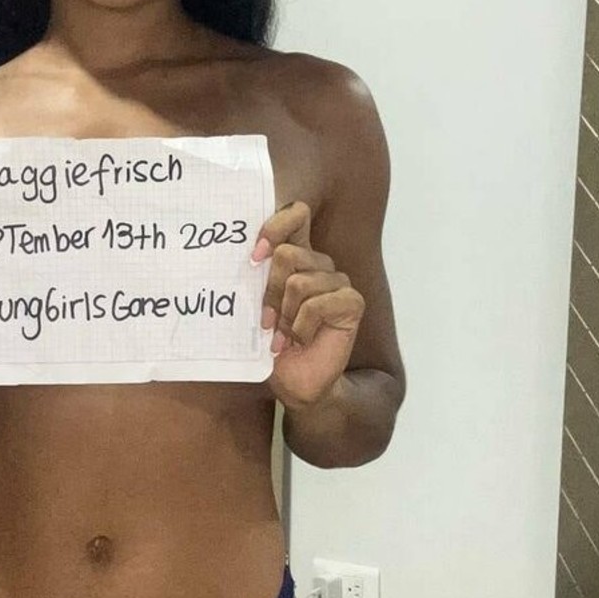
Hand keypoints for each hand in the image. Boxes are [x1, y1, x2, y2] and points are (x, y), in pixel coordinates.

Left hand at [252, 201, 364, 409]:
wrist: (296, 383)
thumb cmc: (272, 345)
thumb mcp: (255, 305)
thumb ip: (255, 276)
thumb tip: (246, 254)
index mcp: (297, 256)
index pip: (296, 214)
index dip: (275, 227)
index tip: (254, 257)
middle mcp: (319, 264)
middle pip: (288, 253)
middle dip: (269, 292)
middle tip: (267, 321)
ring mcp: (338, 281)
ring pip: (299, 282)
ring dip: (285, 315)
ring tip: (285, 334)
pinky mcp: (352, 301)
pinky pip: (318, 303)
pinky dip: (302, 326)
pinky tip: (302, 340)